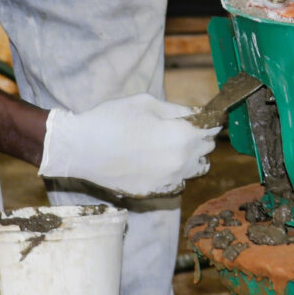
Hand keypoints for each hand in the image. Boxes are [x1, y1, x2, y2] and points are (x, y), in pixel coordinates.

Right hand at [39, 94, 215, 197]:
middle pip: (207, 149)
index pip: (212, 129)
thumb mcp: (146, 103)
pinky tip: (159, 161)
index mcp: (182, 136)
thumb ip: (177, 109)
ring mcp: (169, 180)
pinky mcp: (156, 191)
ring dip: (192, 156)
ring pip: (197, 168)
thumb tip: (196, 113)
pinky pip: (179, 181)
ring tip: (172, 145)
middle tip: (184, 127)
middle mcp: (181, 162)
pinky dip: (176, 171)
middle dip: (200, 137)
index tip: (205, 116)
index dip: (209, 120)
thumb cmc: (112, 120)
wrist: (81, 150)